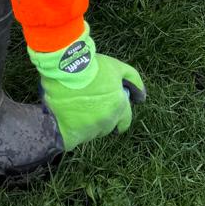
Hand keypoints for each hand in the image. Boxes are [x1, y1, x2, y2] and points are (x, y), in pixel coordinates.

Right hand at [29, 25, 145, 151]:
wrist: (63, 72)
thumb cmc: (91, 68)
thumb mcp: (116, 67)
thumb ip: (133, 81)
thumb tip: (141, 97)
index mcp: (119, 107)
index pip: (125, 121)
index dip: (119, 114)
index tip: (111, 107)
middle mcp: (107, 122)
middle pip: (109, 126)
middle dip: (104, 117)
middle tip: (92, 103)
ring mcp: (89, 131)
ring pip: (93, 131)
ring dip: (89, 122)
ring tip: (78, 105)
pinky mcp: (72, 138)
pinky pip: (77, 137)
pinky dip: (75, 128)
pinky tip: (68, 114)